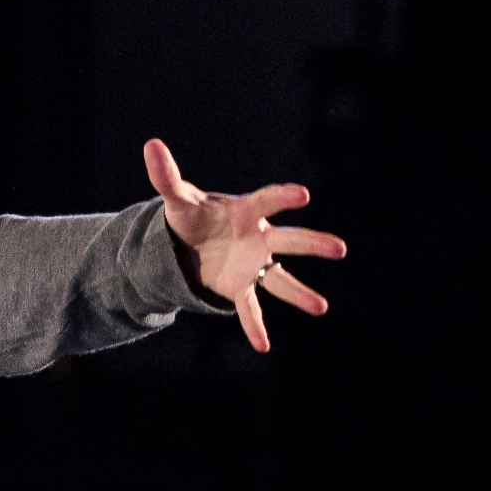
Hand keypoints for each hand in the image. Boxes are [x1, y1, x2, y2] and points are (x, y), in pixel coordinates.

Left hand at [144, 137, 346, 353]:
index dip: (283, 197)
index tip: (303, 195)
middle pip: (288, 240)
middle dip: (312, 243)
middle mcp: (258, 237)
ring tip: (321, 308)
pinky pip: (250, 308)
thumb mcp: (177, 198)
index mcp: (245, 211)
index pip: (267, 201)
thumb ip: (166, 175)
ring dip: (299, 293)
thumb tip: (151, 144)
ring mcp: (253, 264)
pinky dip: (254, 326)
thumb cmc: (192, 214)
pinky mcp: (239, 286)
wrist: (188, 241)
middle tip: (339, 248)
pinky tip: (262, 346)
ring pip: (280, 279)